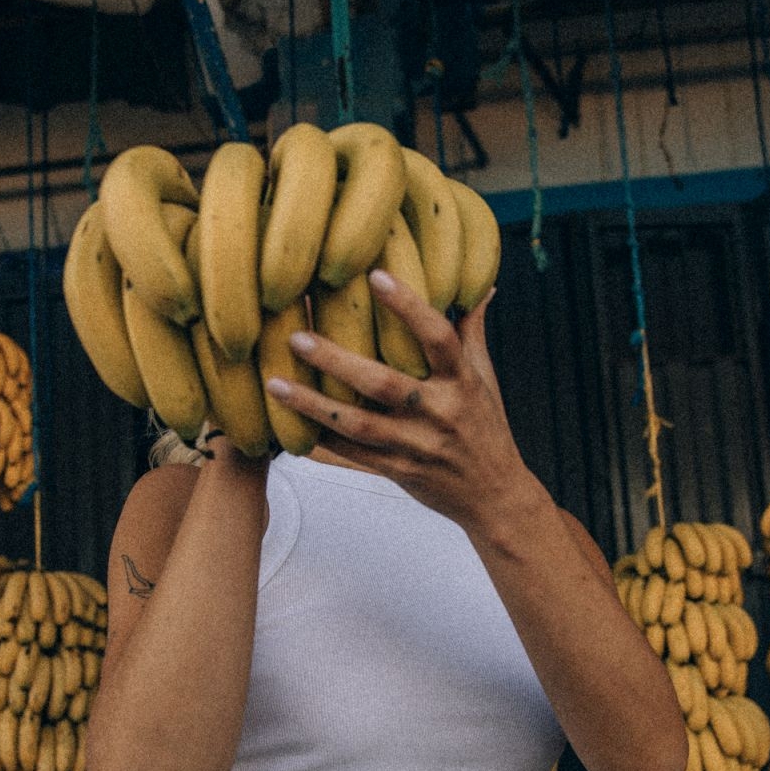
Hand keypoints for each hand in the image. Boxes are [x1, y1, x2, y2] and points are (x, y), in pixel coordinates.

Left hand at [263, 270, 532, 529]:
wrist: (495, 496)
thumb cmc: (485, 427)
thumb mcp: (485, 379)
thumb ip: (472, 331)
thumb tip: (481, 285)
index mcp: (462, 381)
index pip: (438, 337)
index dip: (409, 306)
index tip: (376, 275)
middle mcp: (439, 412)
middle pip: (383, 383)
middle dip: (336, 360)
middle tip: (295, 337)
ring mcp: (417, 445)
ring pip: (358, 424)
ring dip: (313, 404)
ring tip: (275, 383)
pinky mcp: (398, 470)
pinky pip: (353, 455)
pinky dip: (320, 440)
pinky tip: (286, 425)